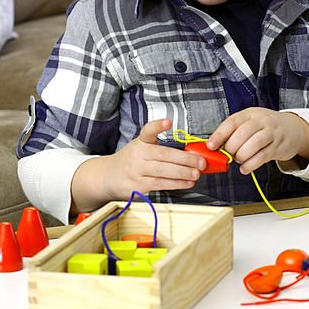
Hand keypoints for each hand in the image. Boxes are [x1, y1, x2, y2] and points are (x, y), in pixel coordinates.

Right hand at [71, 119, 205, 212]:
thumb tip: (191, 153)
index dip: (158, 126)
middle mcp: (137, 154)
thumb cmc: (132, 160)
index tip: (168, 122)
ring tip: (196, 174)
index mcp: (140, 142)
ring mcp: (136, 171)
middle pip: (164, 155)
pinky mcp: (137, 186)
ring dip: (183, 173)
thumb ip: (161, 147)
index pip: (148, 131)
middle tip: (201, 162)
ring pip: (163, 172)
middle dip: (185, 159)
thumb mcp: (142, 147)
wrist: (108, 177)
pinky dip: (176, 184)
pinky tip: (187, 183)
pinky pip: (160, 185)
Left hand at [207, 108, 308, 174]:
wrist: (293, 128)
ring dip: (241, 156)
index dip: (219, 135)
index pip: (232, 122)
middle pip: (242, 134)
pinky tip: (245, 168)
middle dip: (231, 148)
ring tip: (238, 160)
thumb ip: (234, 132)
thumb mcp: (250, 122)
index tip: (211, 146)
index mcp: (250, 114)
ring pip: (254, 144)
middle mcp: (262, 121)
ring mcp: (272, 133)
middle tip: (227, 155)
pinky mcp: (278, 147)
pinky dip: (251, 164)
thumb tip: (215, 146)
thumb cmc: (265, 126)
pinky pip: (263, 156)